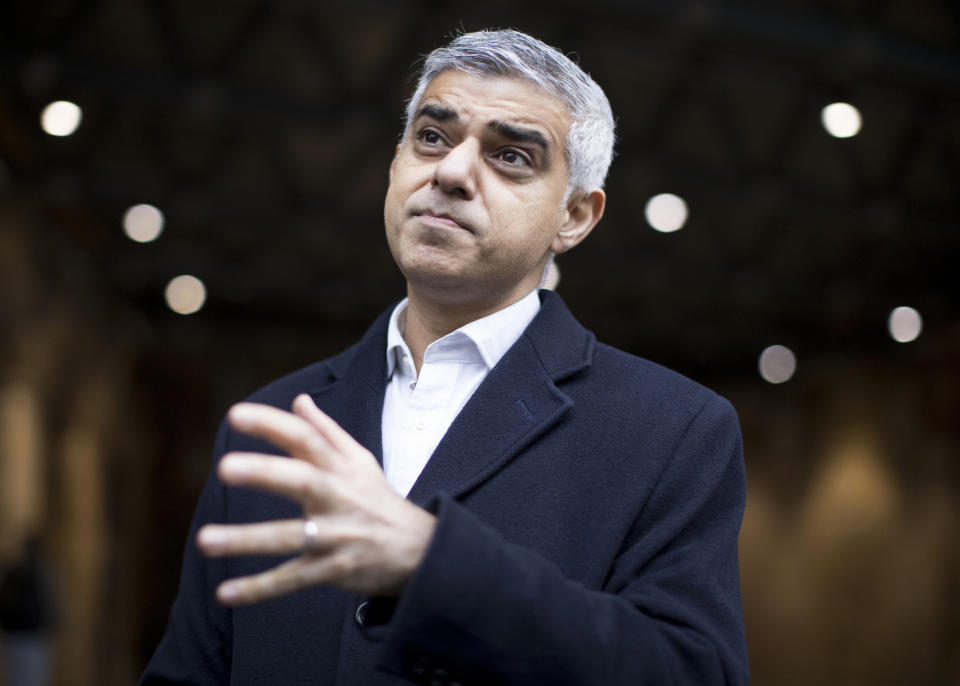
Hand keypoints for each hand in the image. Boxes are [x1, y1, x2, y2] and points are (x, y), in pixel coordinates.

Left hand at [196, 394, 435, 604]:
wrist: (419, 550)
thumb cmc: (379, 500)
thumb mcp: (360, 461)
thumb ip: (326, 431)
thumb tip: (299, 400)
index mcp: (340, 466)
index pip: (305, 438)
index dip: (271, 424)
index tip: (235, 414)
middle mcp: (338, 496)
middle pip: (301, 480)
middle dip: (265, 473)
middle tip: (225, 467)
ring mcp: (336, 535)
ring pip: (289, 536)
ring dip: (247, 539)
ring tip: (205, 540)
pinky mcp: (333, 570)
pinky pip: (292, 579)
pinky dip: (260, 588)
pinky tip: (226, 593)